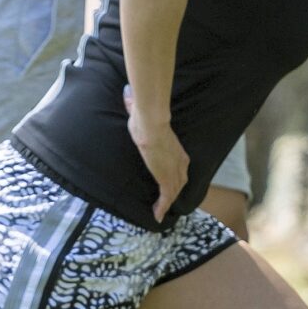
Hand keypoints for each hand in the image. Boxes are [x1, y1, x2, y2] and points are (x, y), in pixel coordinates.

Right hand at [125, 92, 187, 222]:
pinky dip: (162, 207)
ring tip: (159, 212)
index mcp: (177, 150)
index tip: (169, 183)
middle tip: (165, 202)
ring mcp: (173, 171)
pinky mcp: (166, 178)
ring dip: (167, 203)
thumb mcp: (141, 114)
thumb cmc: (145, 117)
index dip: (175, 176)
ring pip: (173, 191)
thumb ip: (134, 106)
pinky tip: (156, 215)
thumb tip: (127, 93)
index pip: (179, 167)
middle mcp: (179, 162)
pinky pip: (166, 197)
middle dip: (173, 192)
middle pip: (180, 181)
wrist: (150, 122)